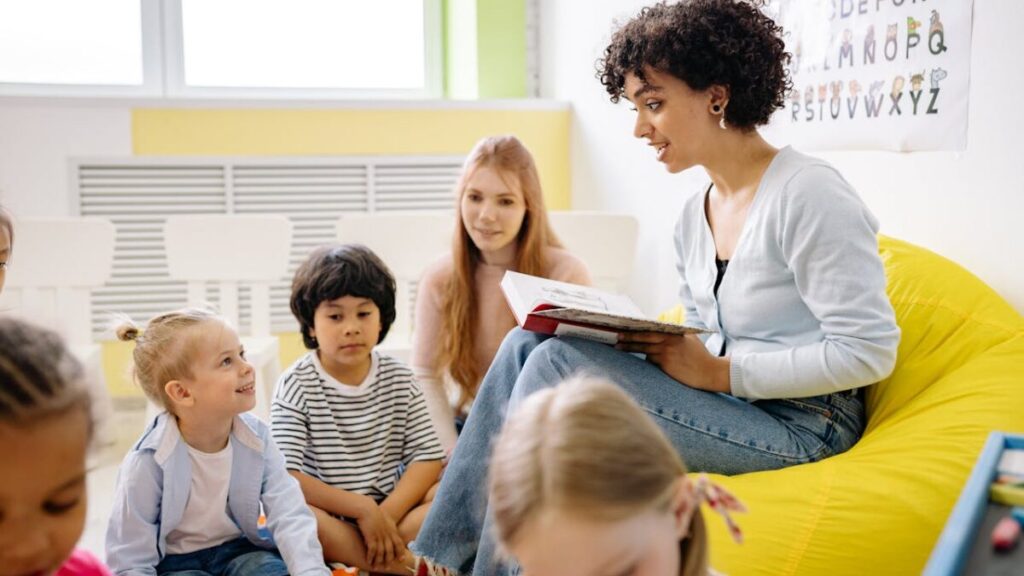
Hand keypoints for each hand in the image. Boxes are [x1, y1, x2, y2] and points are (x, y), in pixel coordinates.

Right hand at [355, 499, 405, 567]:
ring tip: (376, 568)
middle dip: (389, 560)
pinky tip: (369, 562)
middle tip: (387, 568)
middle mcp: (387, 534)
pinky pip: (372, 550)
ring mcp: (380, 536)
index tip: (401, 559)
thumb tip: (391, 528)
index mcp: (392, 529)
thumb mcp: (386, 517)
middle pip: (390, 550)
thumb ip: (389, 524)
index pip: (399, 543)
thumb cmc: (374, 512)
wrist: (367, 508)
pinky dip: (371, 557)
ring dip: (379, 561)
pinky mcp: (371, 537)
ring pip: (382, 552)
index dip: (400, 552)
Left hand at [615, 332, 730, 392]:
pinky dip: (647, 360)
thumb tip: (660, 332)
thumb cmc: (700, 356)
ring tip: (617, 347)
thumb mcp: (689, 340)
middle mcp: (669, 341)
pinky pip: (651, 361)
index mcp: (674, 333)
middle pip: (644, 337)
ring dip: (630, 348)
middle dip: (628, 336)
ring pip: (644, 349)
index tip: (625, 326)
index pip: (652, 329)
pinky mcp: (666, 364)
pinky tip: (640, 361)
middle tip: (616, 336)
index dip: (637, 328)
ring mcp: (667, 353)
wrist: (710, 372)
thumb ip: (675, 335)